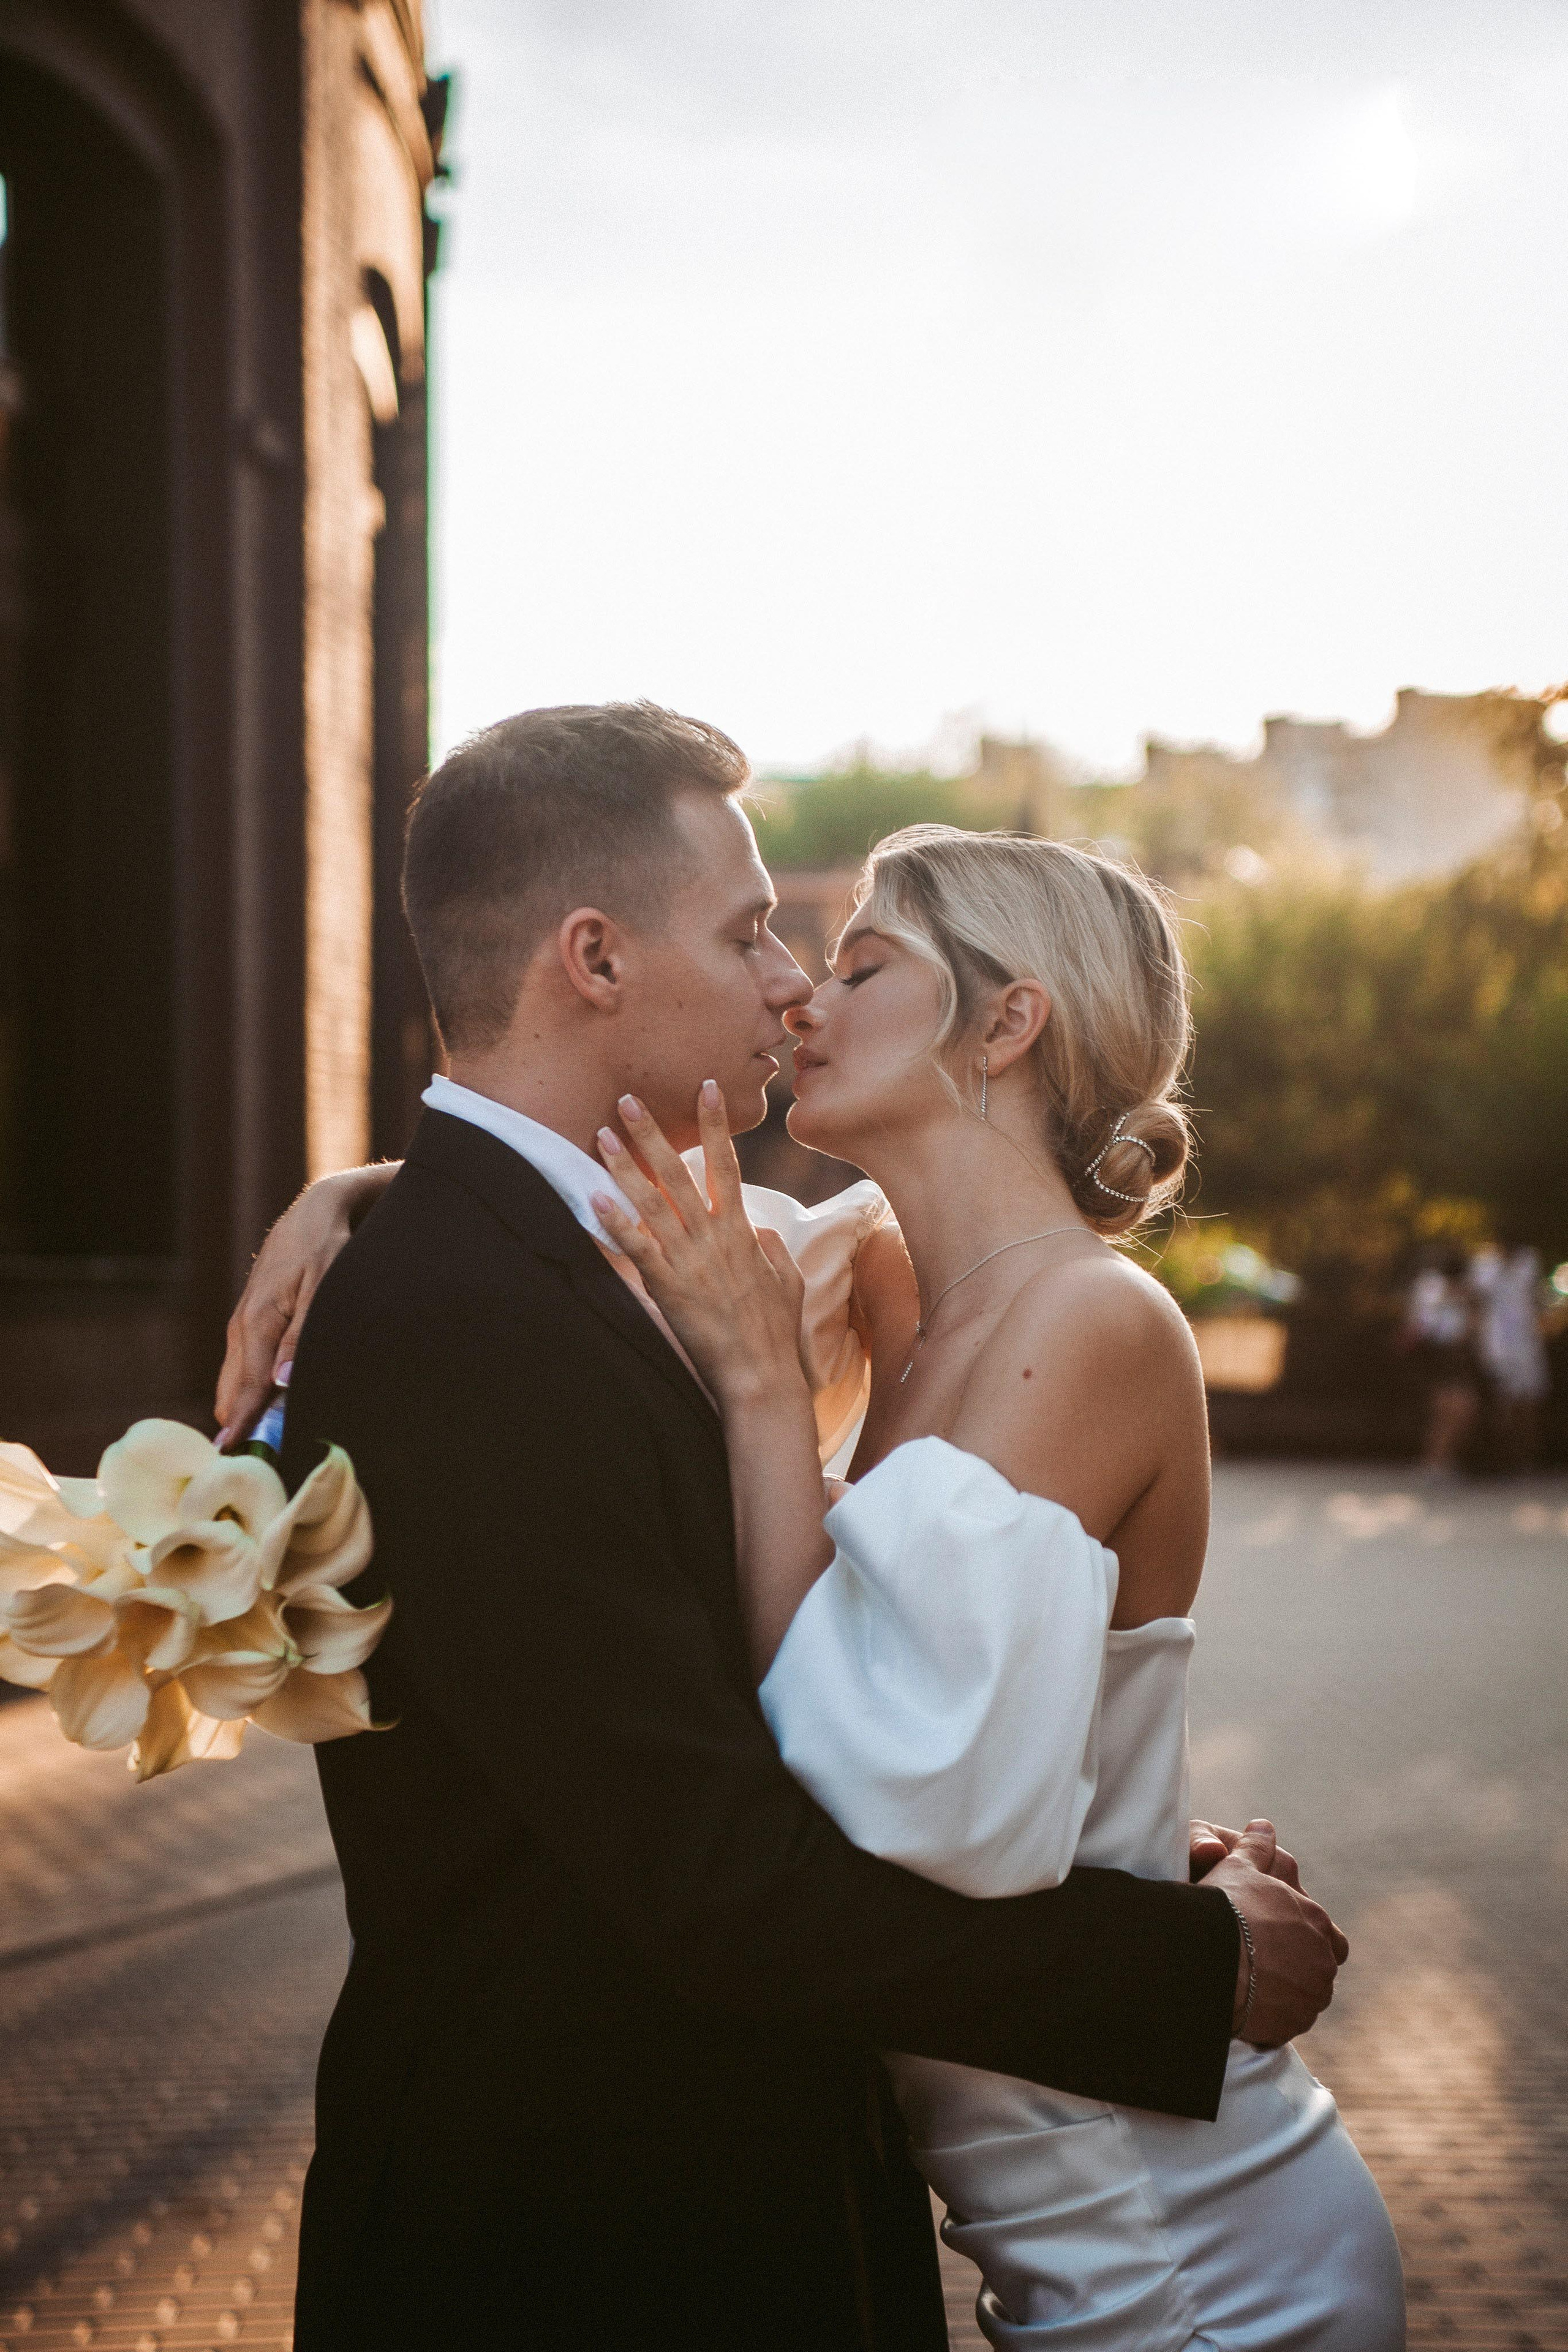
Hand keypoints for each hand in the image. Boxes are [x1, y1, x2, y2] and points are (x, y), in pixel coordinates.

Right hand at [215, 1169, 384, 1440]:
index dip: (240, 1428)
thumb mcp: (323, 1289)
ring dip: (246, 1411)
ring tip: (262, 1448)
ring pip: (234, 1382)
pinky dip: (251, 1392)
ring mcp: (243, 1328)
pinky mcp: (251, 1325)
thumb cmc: (324, 1249)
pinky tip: (269, 1410)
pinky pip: (243, 1368)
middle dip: (241, 1427)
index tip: (229, 1462)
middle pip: (231, 1394)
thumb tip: (283, 1382)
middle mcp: (242, 1330)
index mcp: (257, 1324)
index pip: (245, 1390)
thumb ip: (301, 1338)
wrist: (312, 1216)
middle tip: (258, 1464)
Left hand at [591, 1084, 807, 1413]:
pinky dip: (616, 1222)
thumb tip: (759, 1229)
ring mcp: (690, 1259)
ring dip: (626, 1165)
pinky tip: (595, 1198)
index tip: (705, 1089)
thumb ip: (772, 1249)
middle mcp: (714, 1236)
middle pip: (680, 1171)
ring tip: (602, 1135)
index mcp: (741, 1231)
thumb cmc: (774, 1333)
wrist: (761, 1374)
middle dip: (653, 1132)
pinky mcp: (669, 1286)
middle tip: (627, 1099)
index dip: (715, 1125)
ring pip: (653, 1201)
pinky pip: (638, 1247)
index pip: (726, 1165)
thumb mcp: (787, 1281)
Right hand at [1201, 1820, 1348, 2046]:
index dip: (1307, 1938)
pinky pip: (1288, 2022)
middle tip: (1265, 1963)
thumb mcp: (1238, 1866)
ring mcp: (1311, 1996)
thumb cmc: (1226, 1906)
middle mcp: (1323, 1960)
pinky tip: (1249, 2004)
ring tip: (1255, 1986)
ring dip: (1290, 1993)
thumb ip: (1256, 1847)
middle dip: (1299, 1968)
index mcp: (1317, 1921)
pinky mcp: (1294, 2025)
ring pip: (1306, 1997)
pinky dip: (1275, 2016)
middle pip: (1319, 1970)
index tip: (1282, 1940)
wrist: (1210, 1956)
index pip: (1329, 1937)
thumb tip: (1264, 1826)